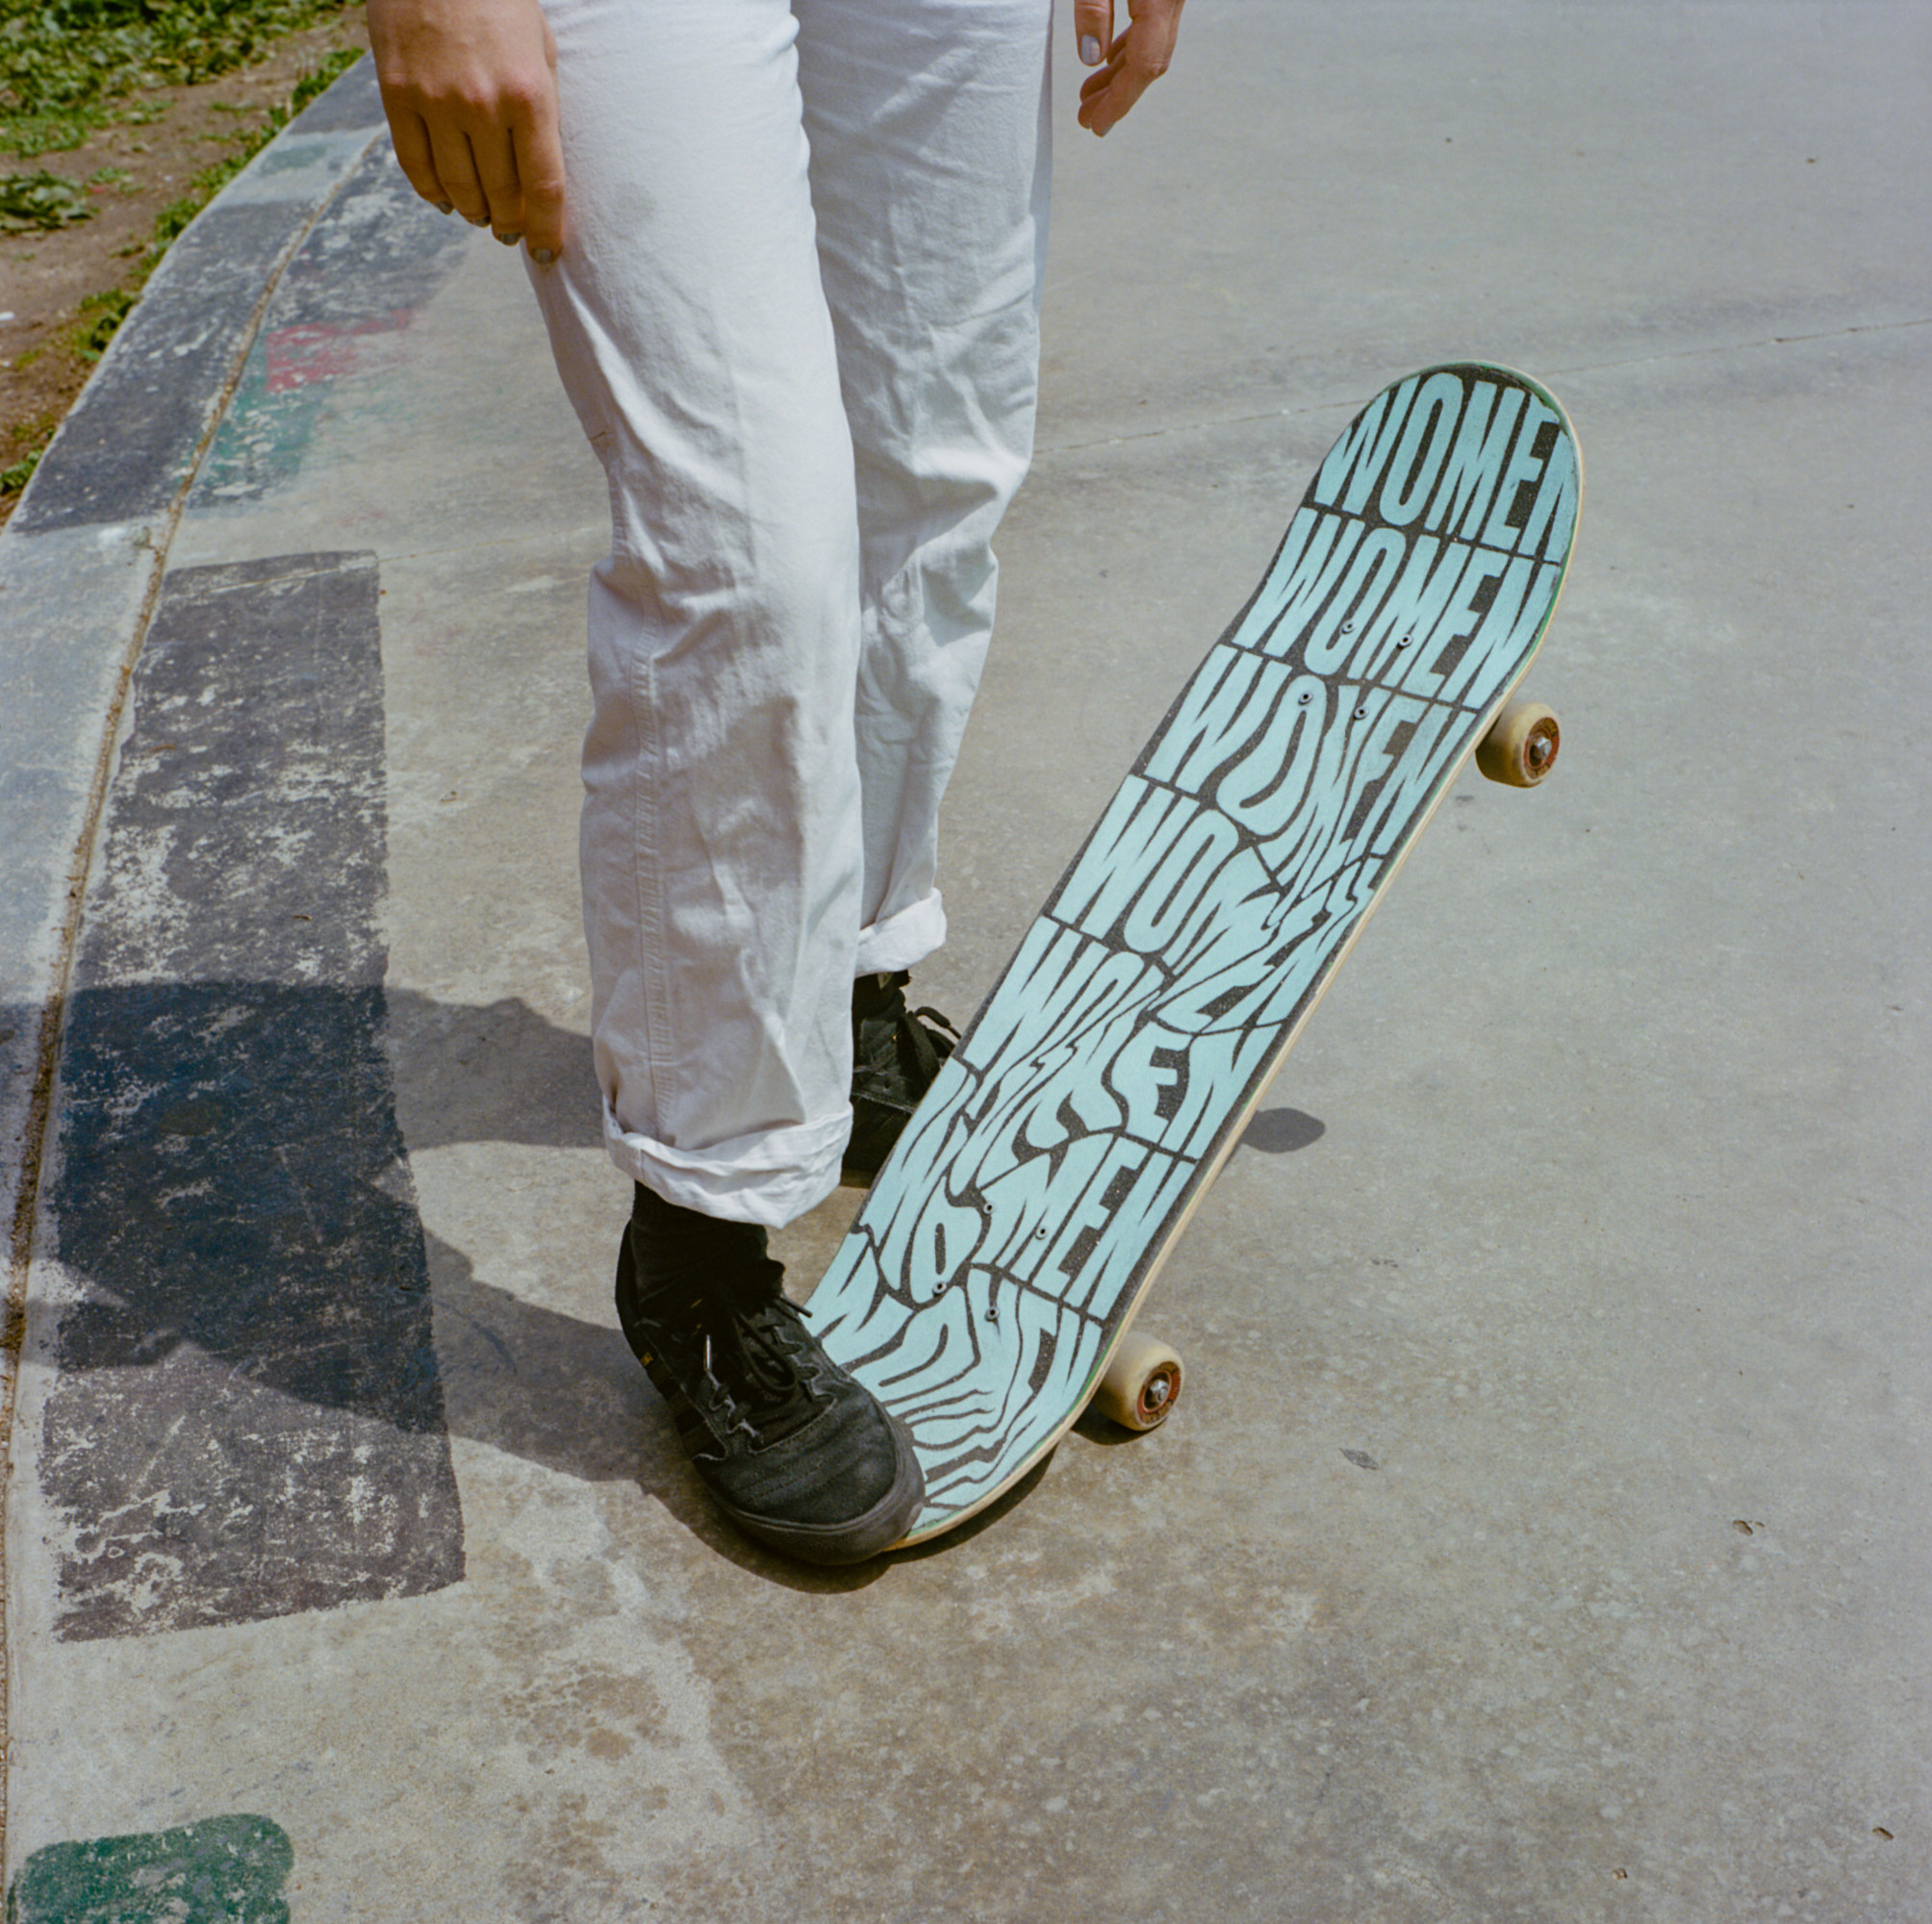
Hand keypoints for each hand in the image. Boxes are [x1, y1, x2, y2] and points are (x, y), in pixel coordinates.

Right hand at [367, 0, 566, 257]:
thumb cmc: (500, 1)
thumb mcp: (540, 51)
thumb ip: (541, 112)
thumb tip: (539, 176)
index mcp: (529, 94)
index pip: (544, 188)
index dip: (547, 230)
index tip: (547, 252)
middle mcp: (482, 104)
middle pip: (500, 196)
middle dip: (510, 223)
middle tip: (511, 231)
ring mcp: (435, 101)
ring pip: (458, 189)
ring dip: (474, 213)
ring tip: (482, 216)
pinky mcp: (396, 93)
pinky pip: (415, 166)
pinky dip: (433, 193)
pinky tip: (446, 200)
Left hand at [1074, 0, 1185, 137]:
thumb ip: (1093, 9)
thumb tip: (1091, 57)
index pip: (1144, 64)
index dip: (1120, 101)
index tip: (1097, 125)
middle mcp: (1174, 0)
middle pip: (1151, 61)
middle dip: (1118, 96)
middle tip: (1086, 118)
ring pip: (1151, 46)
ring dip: (1120, 74)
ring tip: (1090, 94)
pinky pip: (1151, 28)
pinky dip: (1129, 50)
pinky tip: (1109, 61)